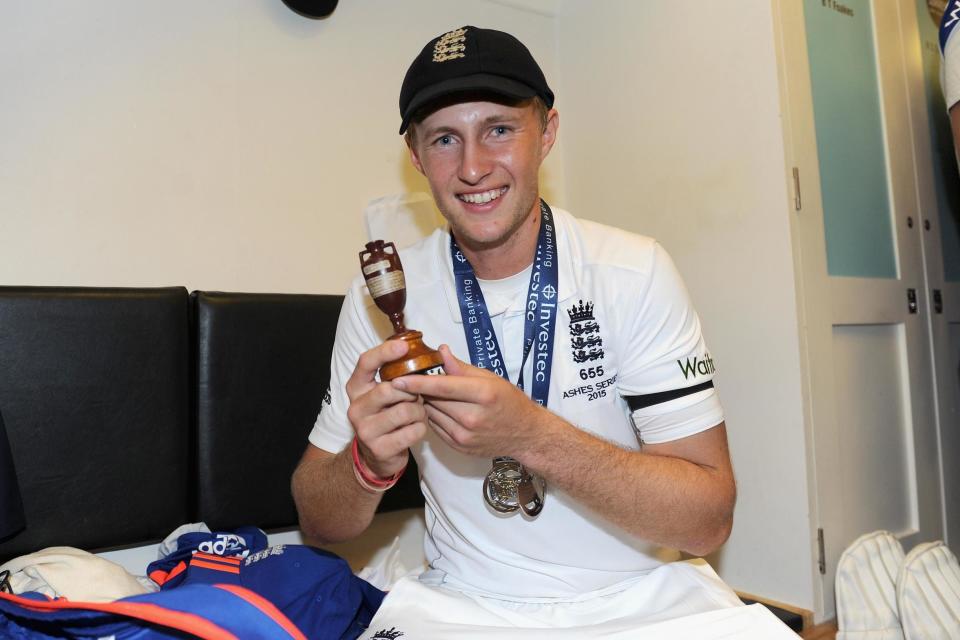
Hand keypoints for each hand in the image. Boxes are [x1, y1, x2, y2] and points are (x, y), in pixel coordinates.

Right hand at [346, 339, 427, 476]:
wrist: (377, 456)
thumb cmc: (386, 416)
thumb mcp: (386, 394)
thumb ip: (397, 375)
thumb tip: (421, 352)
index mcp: (356, 388)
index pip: (365, 363)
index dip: (385, 352)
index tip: (404, 346)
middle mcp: (356, 408)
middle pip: (389, 389)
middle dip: (411, 391)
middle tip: (417, 397)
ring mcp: (365, 430)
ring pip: (405, 411)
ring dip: (419, 411)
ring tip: (417, 414)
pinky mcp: (379, 449)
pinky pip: (413, 431)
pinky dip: (421, 428)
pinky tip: (415, 429)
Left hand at [392, 345, 549, 458]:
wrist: (525, 434)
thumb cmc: (509, 401)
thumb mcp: (490, 378)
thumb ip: (461, 367)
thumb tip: (440, 351)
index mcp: (483, 394)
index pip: (442, 387)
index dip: (417, 383)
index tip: (396, 378)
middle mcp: (473, 417)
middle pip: (433, 401)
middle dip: (421, 390)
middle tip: (414, 380)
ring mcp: (465, 436)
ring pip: (431, 415)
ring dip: (426, 404)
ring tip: (429, 394)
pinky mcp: (460, 447)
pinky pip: (436, 428)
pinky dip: (434, 417)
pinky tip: (441, 410)